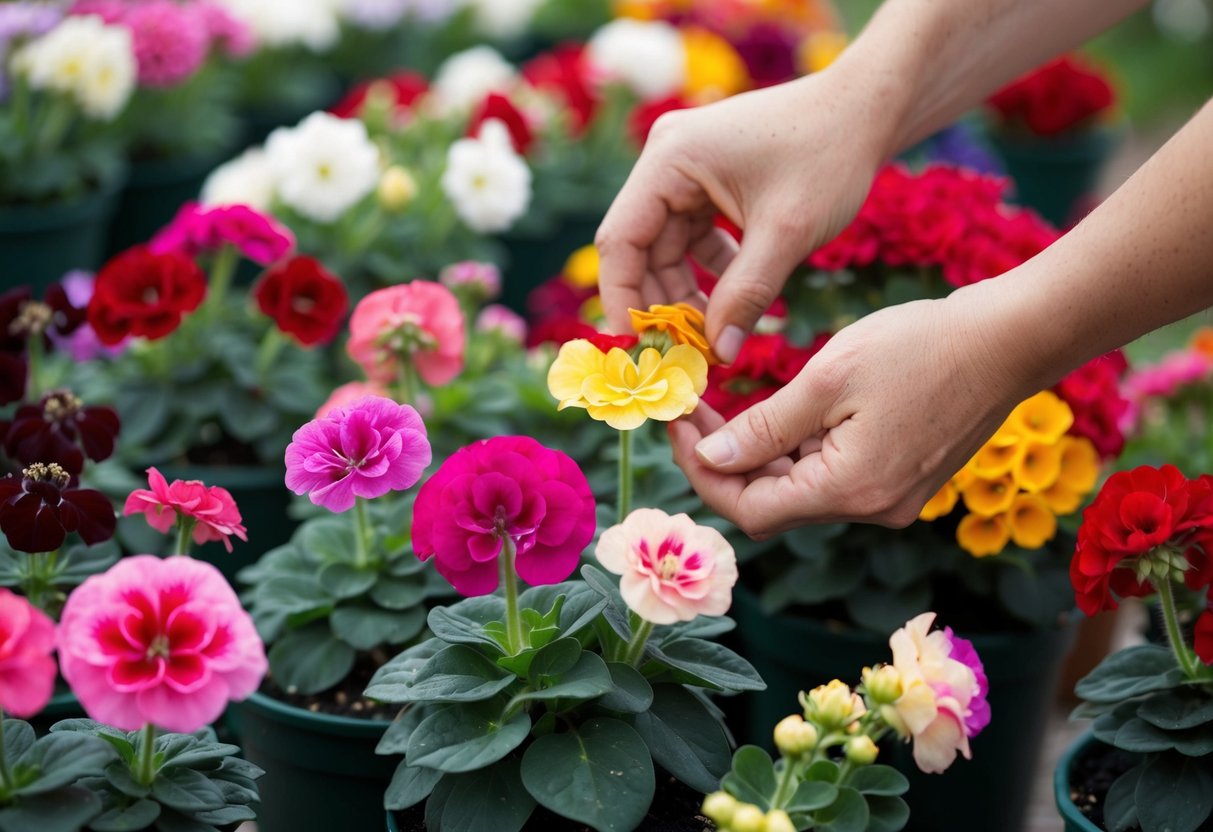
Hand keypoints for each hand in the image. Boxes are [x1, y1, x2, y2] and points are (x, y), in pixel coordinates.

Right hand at [595, 69, 892, 361]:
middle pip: (641, 248)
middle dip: (662, 302)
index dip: (624, 299)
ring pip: (667, 247)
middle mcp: (667, 159)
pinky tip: (736, 296)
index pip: (622, 240)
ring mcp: (686, 169)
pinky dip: (711, 270)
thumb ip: (745, 296)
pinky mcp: (708, 180)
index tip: (640, 347)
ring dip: (687, 292)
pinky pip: (693, 236)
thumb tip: (719, 355)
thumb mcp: (786, 233)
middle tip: (684, 353)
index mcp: (670, 158)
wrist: (870, 109)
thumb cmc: (829, 156)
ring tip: (714, 334)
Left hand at [667, 286, 1035, 536]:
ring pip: (800, 491)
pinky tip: (777, 413)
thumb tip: (713, 457)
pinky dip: (796, 451)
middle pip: (772, 505)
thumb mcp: (829, 377)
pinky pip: (831, 477)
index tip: (676, 426)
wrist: (1010, 339)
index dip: (703, 473)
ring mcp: (889, 498)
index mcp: (851, 490)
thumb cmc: (921, 346)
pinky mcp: (901, 479)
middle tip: (690, 413)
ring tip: (722, 407)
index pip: (750, 509)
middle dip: (723, 462)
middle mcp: (871, 509)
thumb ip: (766, 426)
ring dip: (758, 456)